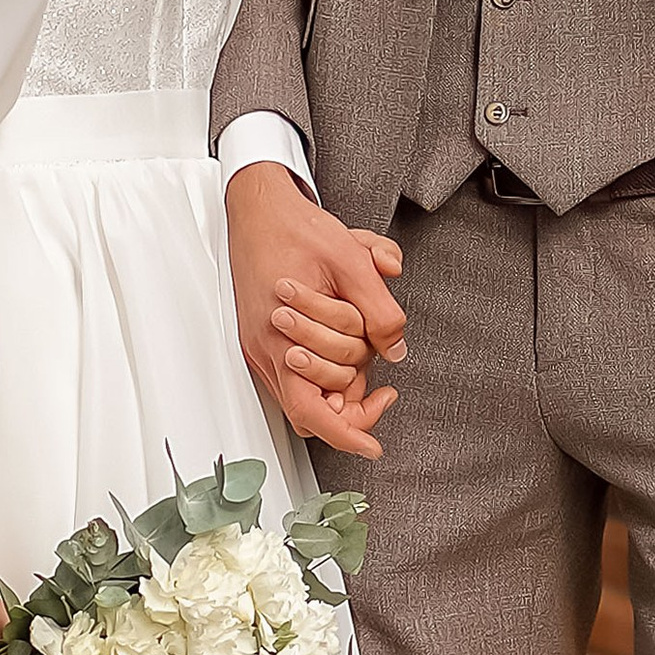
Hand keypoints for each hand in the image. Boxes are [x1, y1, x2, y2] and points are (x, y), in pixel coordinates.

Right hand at [226, 163, 404, 458]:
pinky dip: (324, 368)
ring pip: (303, 393)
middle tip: (384, 388)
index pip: (312, 410)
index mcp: (281, 336)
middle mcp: (266, 349)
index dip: (346, 434)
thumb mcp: (351, 259)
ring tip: (365, 358)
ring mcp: (261, 346)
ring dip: (339, 383)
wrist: (258, 208)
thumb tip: (396, 347)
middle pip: (311, 410)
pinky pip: (294, 372)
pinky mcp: (262, 339)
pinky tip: (344, 343)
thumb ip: (379, 307)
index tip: (374, 445)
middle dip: (352, 401)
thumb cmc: (296, 229)